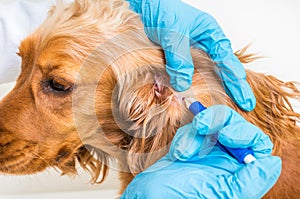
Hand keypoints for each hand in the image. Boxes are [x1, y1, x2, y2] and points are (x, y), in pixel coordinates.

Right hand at [121, 105, 280, 197]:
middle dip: (217, 121)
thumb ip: (250, 182)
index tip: (226, 135)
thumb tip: (273, 161)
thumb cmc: (178, 198)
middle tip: (201, 126)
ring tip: (183, 152)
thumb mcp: (220, 193)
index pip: (256, 143)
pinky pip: (193, 129)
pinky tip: (178, 153)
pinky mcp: (190, 146)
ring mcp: (207, 151)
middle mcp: (225, 160)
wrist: (149, 196)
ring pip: (212, 123)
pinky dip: (185, 137)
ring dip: (196, 132)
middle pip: (234, 125)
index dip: (245, 133)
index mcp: (237, 172)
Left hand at [127, 0, 255, 110]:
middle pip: (220, 70)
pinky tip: (191, 97)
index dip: (237, 81)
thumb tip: (183, 84)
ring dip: (208, 91)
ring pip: (202, 76)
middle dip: (230, 89)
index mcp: (210, 34)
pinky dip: (187, 87)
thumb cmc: (162, 10)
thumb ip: (180, 59)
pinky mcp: (175, 61)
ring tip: (219, 108)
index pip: (227, 61)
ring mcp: (188, 54)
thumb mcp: (174, 34)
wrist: (142, 8)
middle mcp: (202, 46)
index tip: (245, 99)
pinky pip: (184, 76)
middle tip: (242, 107)